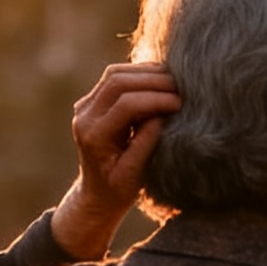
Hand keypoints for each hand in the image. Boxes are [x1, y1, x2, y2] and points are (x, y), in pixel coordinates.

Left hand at [52, 60, 180, 260]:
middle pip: (117, 81)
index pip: (126, 104)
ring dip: (147, 73)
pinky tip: (161, 81)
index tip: (181, 103)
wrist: (98, 192)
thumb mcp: (134, 175)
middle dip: (153, 80)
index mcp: (93, 135)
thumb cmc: (119, 189)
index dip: (156, 99)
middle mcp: (84, 115)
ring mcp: (86, 105)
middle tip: (182, 87)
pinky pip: (115, 77)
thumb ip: (146, 144)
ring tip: (175, 81)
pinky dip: (140, 75)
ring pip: (116, 74)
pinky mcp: (93, 100)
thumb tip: (162, 115)